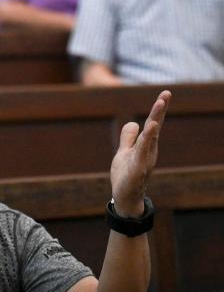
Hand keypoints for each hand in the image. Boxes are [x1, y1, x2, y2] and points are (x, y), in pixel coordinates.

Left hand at [110, 91, 170, 216]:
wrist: (125, 197)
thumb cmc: (126, 174)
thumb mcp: (124, 152)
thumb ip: (128, 138)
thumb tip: (133, 122)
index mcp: (146, 145)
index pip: (153, 123)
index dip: (158, 109)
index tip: (165, 94)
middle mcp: (149, 150)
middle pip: (155, 126)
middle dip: (160, 110)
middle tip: (166, 94)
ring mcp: (144, 158)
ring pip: (150, 137)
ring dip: (154, 120)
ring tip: (159, 104)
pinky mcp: (138, 168)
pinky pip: (142, 151)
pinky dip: (146, 139)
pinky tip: (148, 128)